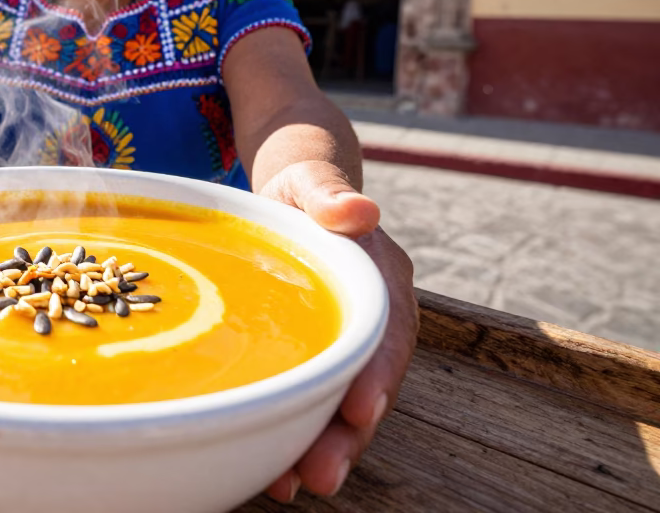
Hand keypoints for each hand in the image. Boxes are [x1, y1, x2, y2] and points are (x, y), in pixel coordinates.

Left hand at [256, 161, 417, 501]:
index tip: (360, 411)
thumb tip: (361, 209)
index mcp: (381, 275)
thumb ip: (330, 192)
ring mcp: (348, 340)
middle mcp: (374, 316)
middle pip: (369, 381)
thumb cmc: (301, 182)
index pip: (387, 329)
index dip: (377, 373)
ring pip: (343, 401)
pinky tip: (273, 469)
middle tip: (320, 475)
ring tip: (292, 486)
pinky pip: (315, 400)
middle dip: (349, 434)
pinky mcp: (319, 356)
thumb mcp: (309, 178)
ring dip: (323, 446)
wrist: (292, 194)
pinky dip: (298, 433)